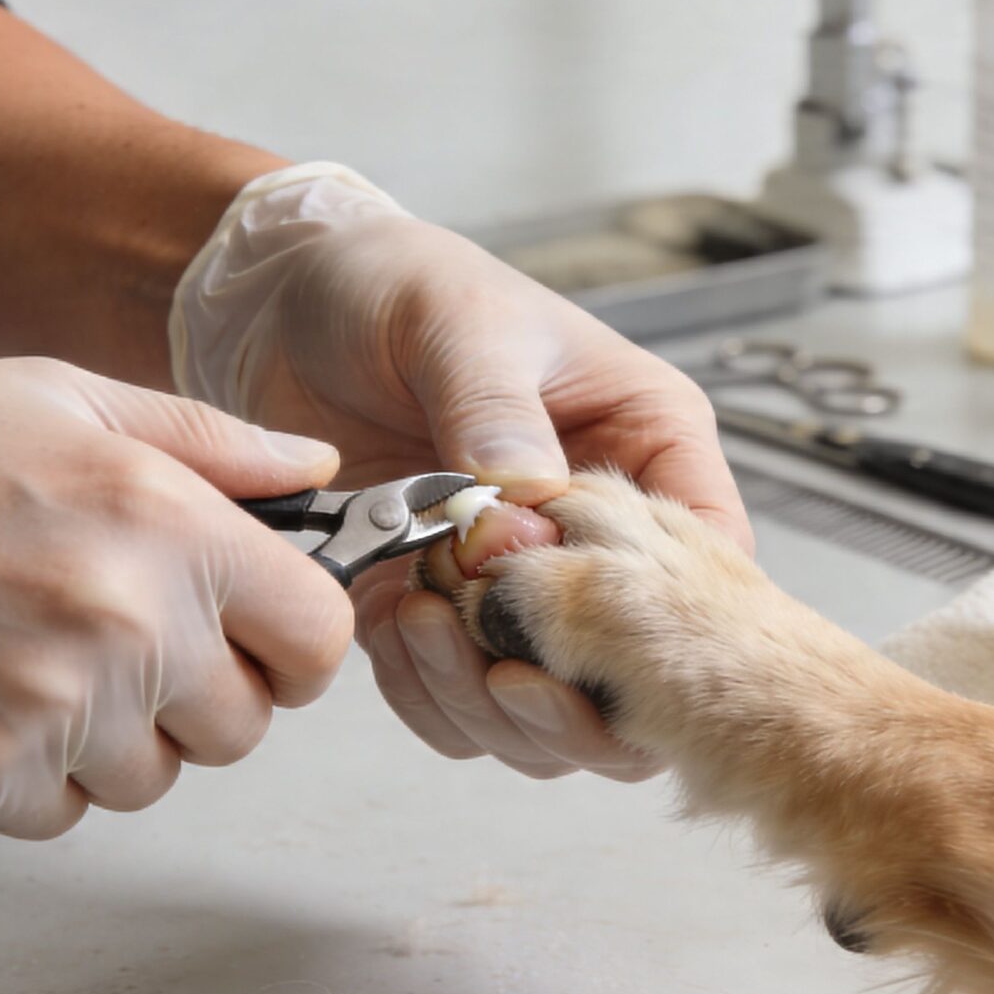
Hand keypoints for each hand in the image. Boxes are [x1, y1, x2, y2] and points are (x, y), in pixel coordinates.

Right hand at [0, 358, 352, 837]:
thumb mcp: (64, 400)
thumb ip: (211, 443)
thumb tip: (315, 467)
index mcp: (168, 523)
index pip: (320, 638)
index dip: (296, 645)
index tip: (259, 638)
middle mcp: (130, 621)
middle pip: (246, 725)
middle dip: (200, 696)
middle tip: (118, 641)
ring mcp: (57, 708)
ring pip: (155, 778)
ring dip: (113, 740)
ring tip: (30, 658)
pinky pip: (65, 813)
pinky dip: (34, 778)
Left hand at [170, 166, 750, 779]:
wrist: (281, 299)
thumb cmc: (397, 283)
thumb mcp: (460, 323)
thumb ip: (495, 416)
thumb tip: (524, 523)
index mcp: (650, 444)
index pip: (713, 560)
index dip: (673, 620)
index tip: (592, 630)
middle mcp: (601, 534)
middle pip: (639, 671)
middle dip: (571, 693)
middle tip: (497, 664)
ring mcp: (524, 588)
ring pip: (550, 710)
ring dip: (485, 698)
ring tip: (417, 618)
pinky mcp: (445, 620)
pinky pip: (461, 707)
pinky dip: (428, 692)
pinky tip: (387, 624)